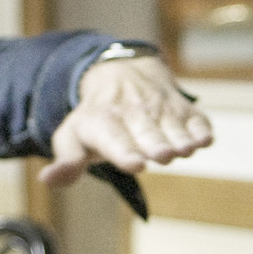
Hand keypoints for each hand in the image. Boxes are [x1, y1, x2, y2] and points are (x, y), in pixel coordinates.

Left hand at [39, 55, 211, 185]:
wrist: (120, 73)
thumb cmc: (96, 118)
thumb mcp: (73, 135)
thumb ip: (66, 162)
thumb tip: (47, 180)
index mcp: (102, 122)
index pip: (113, 139)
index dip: (124, 151)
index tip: (135, 163)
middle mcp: (132, 113)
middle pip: (147, 132)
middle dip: (155, 143)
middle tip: (162, 155)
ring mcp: (159, 108)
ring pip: (172, 125)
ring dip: (181, 137)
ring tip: (186, 149)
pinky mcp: (182, 108)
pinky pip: (195, 118)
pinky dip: (201, 128)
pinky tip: (205, 139)